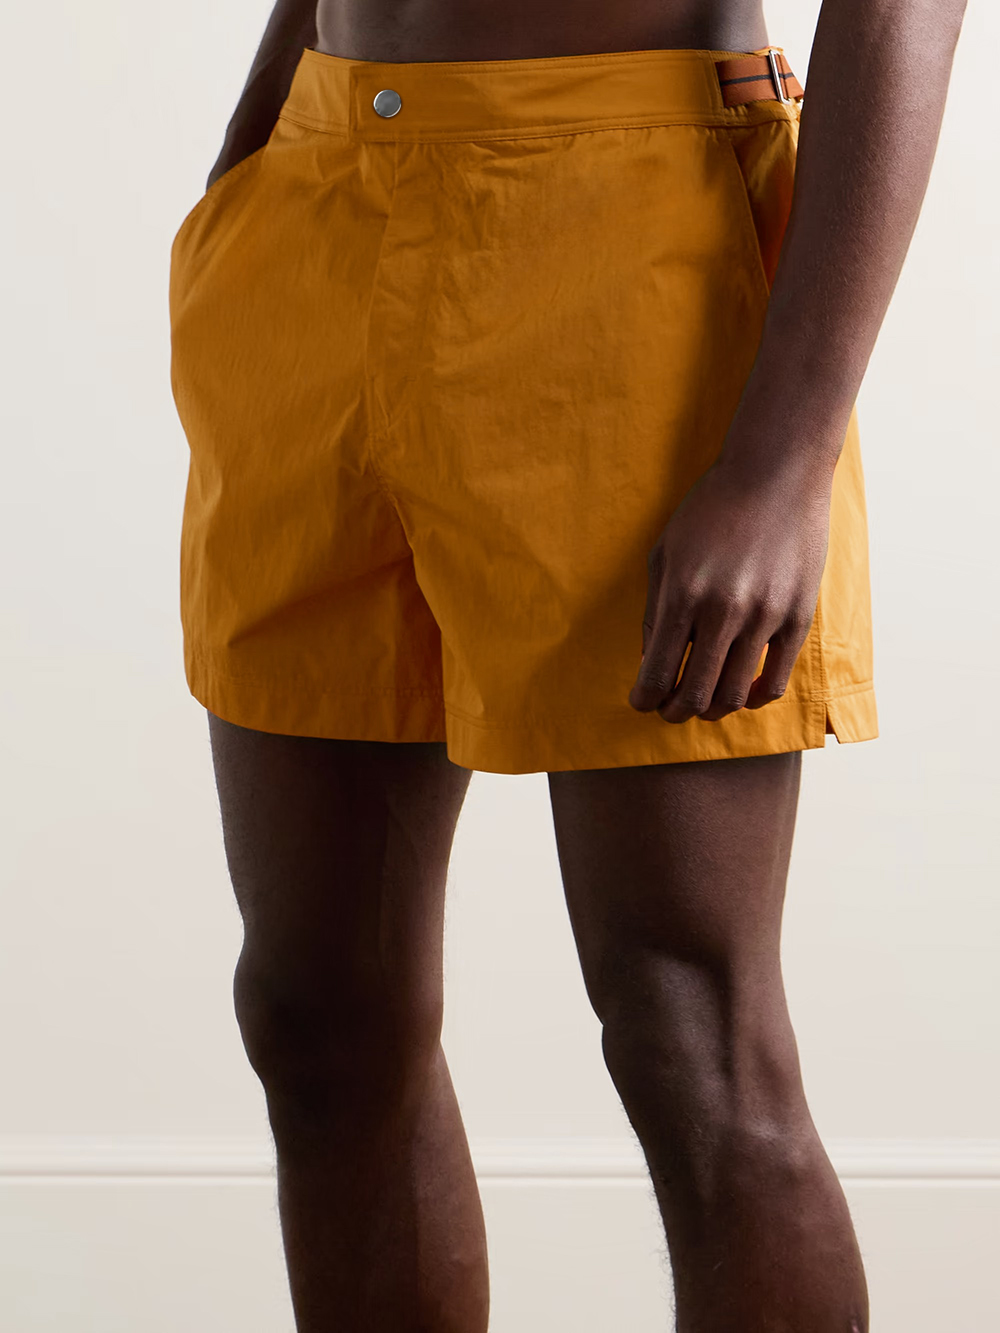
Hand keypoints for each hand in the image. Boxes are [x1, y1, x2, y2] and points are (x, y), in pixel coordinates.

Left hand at [629, 453, 834, 723]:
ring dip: (712, 710)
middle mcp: (723, 611)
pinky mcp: (798, 617)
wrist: (775, 474)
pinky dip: (753, 699)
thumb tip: (650, 662)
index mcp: (683, 595)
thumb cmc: (712, 510)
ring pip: (734, 695)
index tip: (643, 702)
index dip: (645, 699)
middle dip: (675, 712)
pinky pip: (774, 681)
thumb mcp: (665, 553)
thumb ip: (654, 611)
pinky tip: (741, 693)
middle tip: (670, 711)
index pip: (656, 673)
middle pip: (695, 694)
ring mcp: (765, 616)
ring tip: (704, 704)